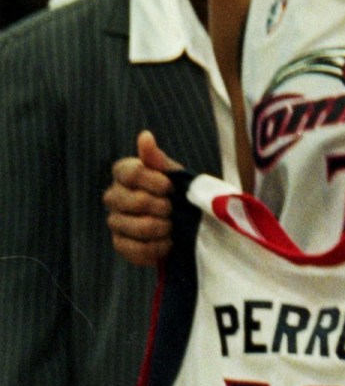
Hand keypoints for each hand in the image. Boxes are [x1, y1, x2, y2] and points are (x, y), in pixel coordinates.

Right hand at [104, 131, 179, 267]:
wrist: (189, 223)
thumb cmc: (180, 193)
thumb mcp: (175, 175)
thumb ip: (158, 159)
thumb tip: (145, 136)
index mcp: (125, 174)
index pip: (128, 172)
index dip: (152, 181)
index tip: (169, 186)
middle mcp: (114, 196)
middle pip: (127, 201)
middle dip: (158, 206)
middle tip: (172, 208)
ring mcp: (115, 221)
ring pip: (130, 225)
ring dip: (159, 227)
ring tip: (172, 226)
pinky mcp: (121, 245)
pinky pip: (133, 249)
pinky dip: (155, 247)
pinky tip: (168, 242)